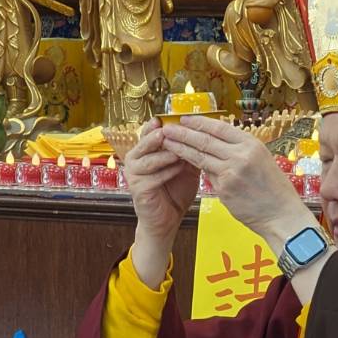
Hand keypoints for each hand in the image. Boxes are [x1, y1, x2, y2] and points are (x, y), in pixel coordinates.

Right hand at [123, 119, 199, 284]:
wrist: (167, 221)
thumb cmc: (175, 193)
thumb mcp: (184, 168)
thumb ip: (188, 152)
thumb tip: (202, 133)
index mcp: (145, 151)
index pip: (150, 132)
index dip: (161, 124)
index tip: (175, 117)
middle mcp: (135, 160)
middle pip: (146, 141)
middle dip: (162, 135)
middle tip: (174, 129)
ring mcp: (134, 175)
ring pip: (149, 158)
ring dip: (166, 153)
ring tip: (181, 150)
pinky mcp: (137, 189)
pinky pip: (153, 177)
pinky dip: (167, 171)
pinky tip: (179, 168)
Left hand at [160, 116, 312, 247]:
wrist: (282, 216)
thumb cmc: (274, 190)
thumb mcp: (261, 161)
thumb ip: (239, 152)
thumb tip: (215, 146)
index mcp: (252, 144)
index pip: (219, 127)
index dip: (199, 122)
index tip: (184, 119)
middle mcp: (241, 155)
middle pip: (205, 139)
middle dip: (183, 132)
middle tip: (167, 127)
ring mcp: (232, 172)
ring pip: (200, 156)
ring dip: (180, 148)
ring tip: (166, 142)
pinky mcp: (225, 189)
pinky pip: (206, 176)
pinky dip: (192, 168)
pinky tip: (179, 163)